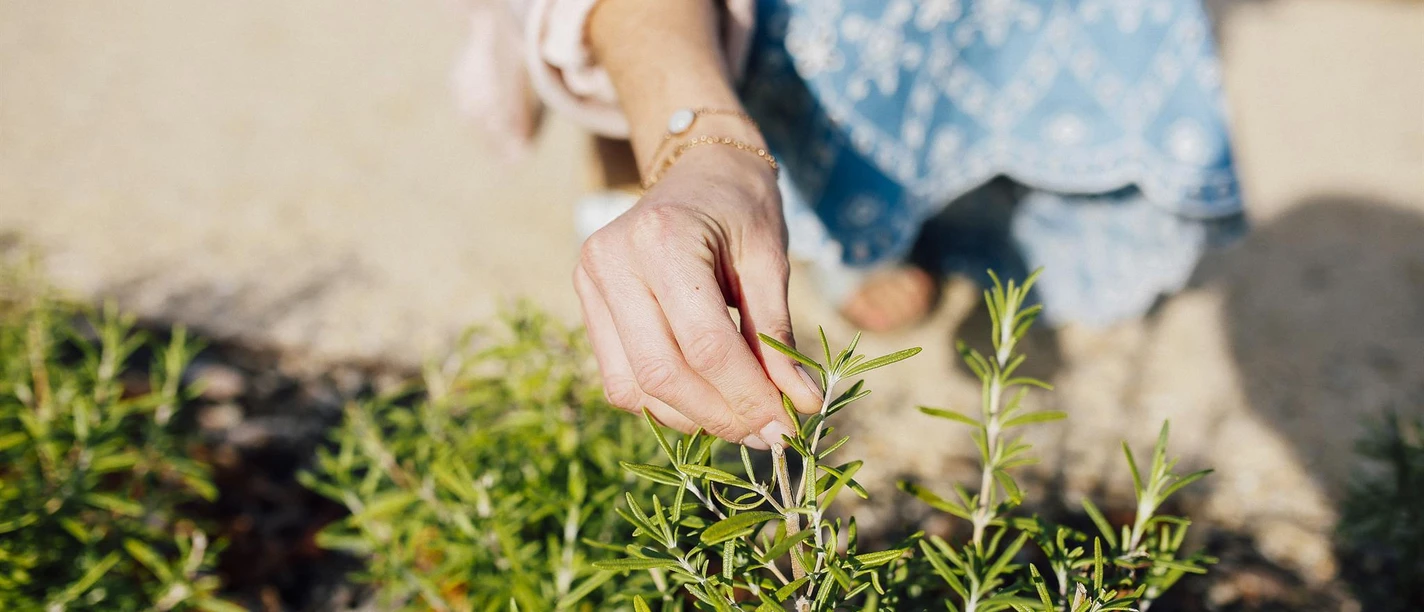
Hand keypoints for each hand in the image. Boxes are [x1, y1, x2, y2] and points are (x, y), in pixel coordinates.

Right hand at [573, 146, 822, 448]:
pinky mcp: (587, 304)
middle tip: (770, 436)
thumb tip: (801, 405)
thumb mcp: (770, 262)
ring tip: (744, 421)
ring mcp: (590, 283)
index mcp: (662, 239)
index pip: (705, 344)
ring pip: (636, 387)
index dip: (748, 395)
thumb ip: (778, 335)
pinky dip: (665, 404)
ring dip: (693, 418)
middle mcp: (612, 261)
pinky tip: (707, 401)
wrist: (697, 169)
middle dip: (722, 415)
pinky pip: (621, 379)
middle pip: (663, 373)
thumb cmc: (742, 208)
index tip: (790, 426)